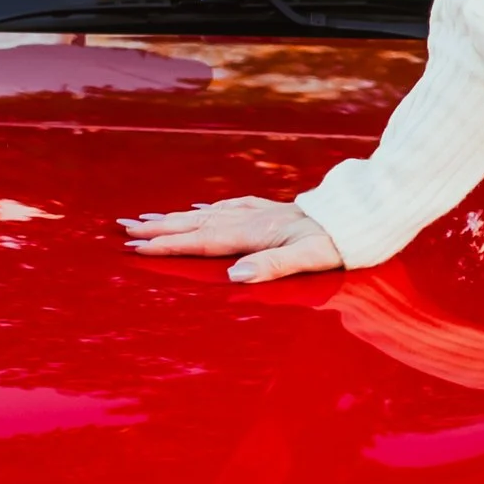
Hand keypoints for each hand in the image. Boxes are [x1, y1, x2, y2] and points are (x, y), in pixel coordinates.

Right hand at [119, 194, 344, 280]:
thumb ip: (273, 266)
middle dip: (158, 228)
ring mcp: (259, 212)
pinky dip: (207, 210)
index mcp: (254, 234)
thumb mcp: (310, 258)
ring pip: (207, 215)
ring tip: (146, 217)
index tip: (135, 248)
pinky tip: (198, 209)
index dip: (168, 246)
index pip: (201, 242)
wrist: (360, 215)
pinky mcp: (270, 210)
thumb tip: (234, 275)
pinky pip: (228, 208)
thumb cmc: (338, 242)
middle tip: (122, 228)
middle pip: (195, 225)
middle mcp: (250, 220)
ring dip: (175, 218)